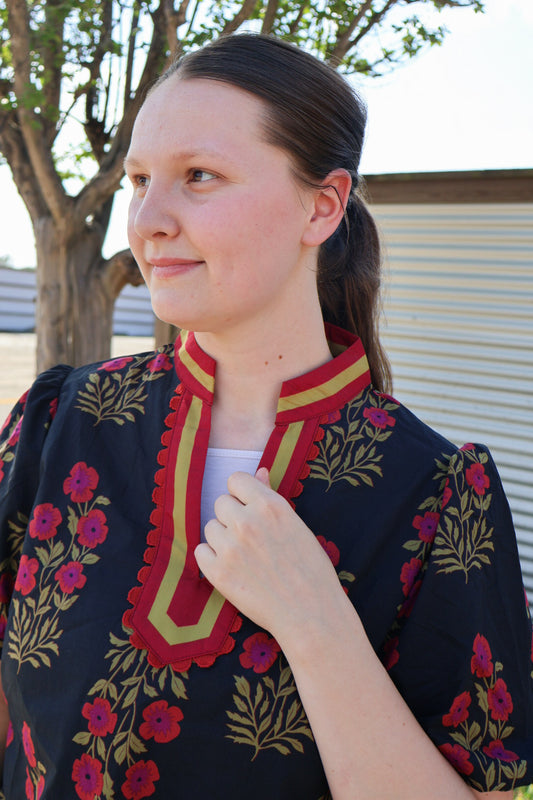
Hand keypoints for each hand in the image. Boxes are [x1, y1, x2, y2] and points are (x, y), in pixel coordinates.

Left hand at [195, 468, 344, 642]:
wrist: (310, 613)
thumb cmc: (310, 568)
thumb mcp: (296, 524)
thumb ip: (271, 496)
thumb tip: (259, 472)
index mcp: (270, 506)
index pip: (236, 480)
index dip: (241, 494)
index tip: (249, 508)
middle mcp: (247, 522)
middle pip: (220, 503)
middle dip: (232, 517)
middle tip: (251, 538)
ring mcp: (230, 547)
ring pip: (210, 528)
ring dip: (223, 538)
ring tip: (246, 557)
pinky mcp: (218, 572)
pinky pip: (200, 552)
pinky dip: (212, 559)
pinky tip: (233, 568)